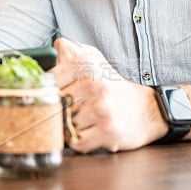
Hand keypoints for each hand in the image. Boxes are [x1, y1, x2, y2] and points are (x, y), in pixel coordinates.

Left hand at [51, 38, 167, 152]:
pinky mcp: (108, 131)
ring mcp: (101, 109)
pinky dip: (78, 141)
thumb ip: (70, 51)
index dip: (45, 91)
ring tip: (80, 120)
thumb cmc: (112, 85)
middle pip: (54, 104)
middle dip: (56, 110)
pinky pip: (77, 142)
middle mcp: (94, 85)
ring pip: (64, 124)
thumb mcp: (93, 59)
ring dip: (67, 127)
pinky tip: (88, 132)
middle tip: (66, 110)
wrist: (145, 110)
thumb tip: (55, 47)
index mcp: (85, 64)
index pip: (48, 81)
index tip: (48, 95)